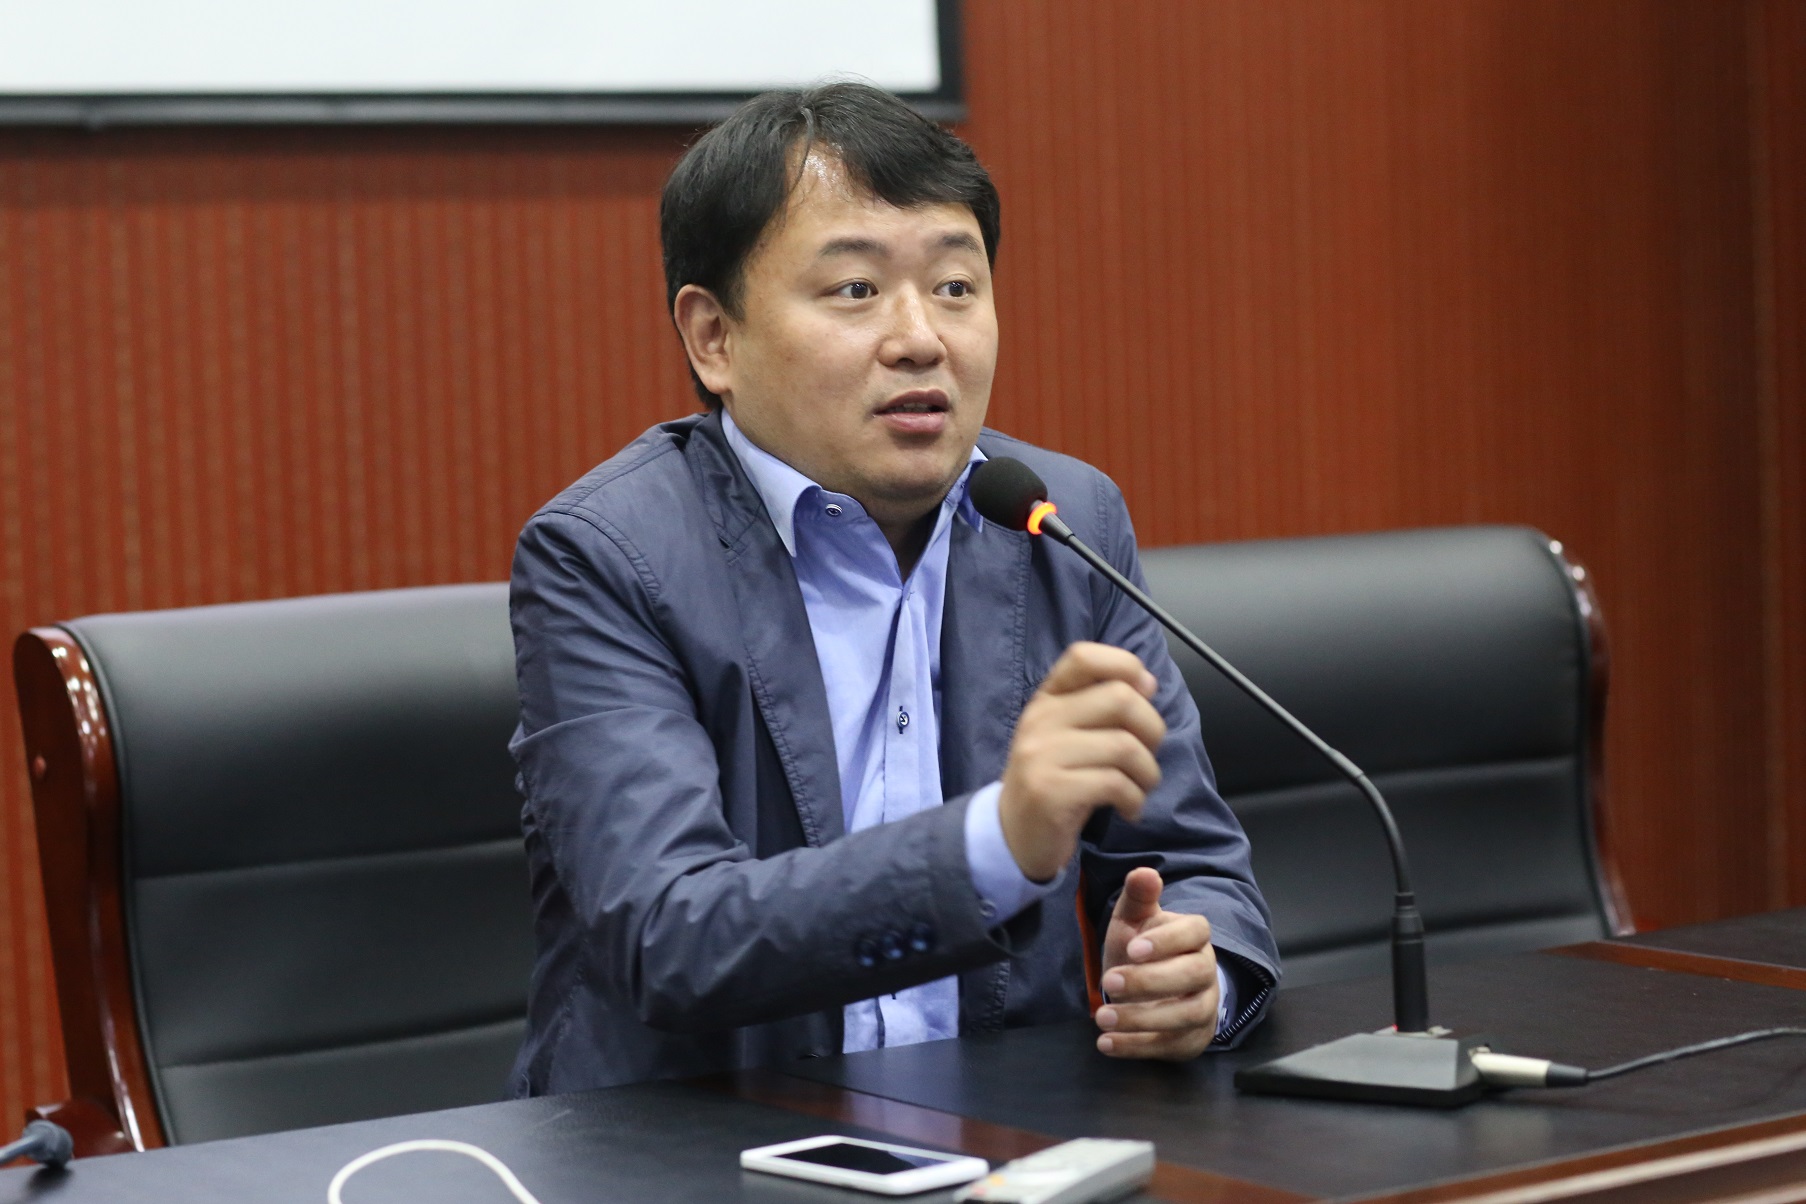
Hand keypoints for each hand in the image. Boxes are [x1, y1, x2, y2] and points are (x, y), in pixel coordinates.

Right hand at [998, 643, 1165, 882]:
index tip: (1143, 694)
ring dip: (1147, 772)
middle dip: (1152, 730)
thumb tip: (1148, 682)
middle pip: (1120, 698)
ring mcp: (1042, 755)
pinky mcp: (1051, 792)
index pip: (1084, 656)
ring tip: (1140, 788)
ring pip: (1124, 745)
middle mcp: (1040, 720)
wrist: (1013, 834)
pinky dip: (1134, 799)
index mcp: (1047, 700)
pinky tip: (1128, 809)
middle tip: (1146, 757)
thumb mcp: (1071, 736)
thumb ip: (1103, 707)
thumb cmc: (1055, 781)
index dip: (1125, 666)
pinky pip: (1114, 784)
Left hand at [1094, 867, 1218, 1059]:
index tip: (1133, 948)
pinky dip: (1137, 1047)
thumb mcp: (1133, 919)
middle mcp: (1206, 972)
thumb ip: (1138, 897)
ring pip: (1186, 1015)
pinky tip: (1107, 1043)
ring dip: (1142, 1019)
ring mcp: (1202, 1008)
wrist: (1149, 988)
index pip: (1194, 934)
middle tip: (1109, 982)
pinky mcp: (1191, 1039)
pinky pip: (1170, 1046)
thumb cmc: (1140, 947)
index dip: (1166, 941)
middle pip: (1192, 975)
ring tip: (1102, 1017)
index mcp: (1194, 937)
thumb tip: (1143, 872)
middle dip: (1150, 981)